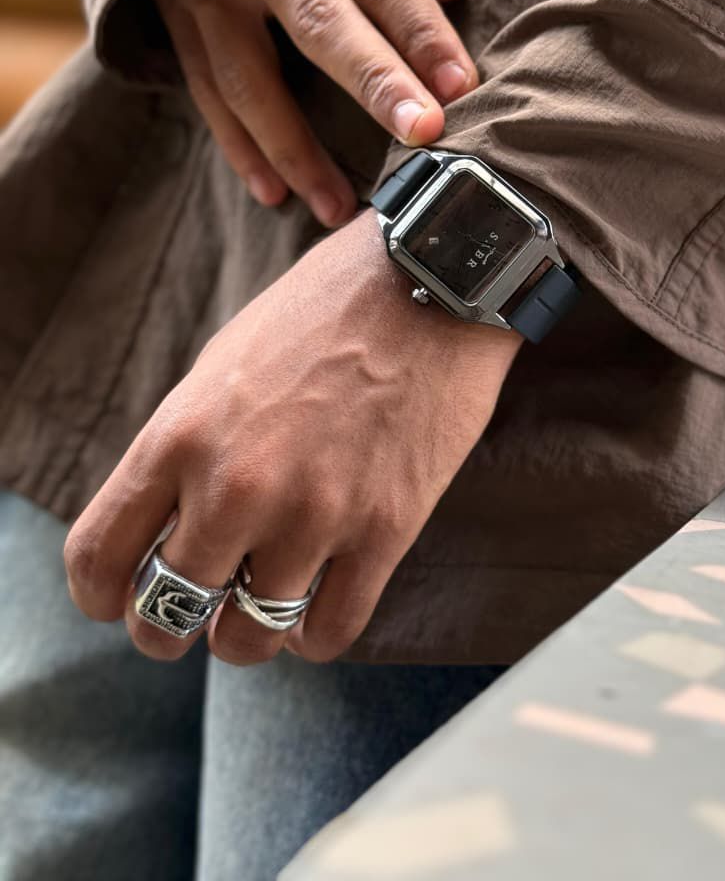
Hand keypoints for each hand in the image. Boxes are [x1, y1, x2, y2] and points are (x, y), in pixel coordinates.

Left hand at [63, 208, 522, 664]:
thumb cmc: (324, 311)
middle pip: (165, 616)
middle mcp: (236, 486)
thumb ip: (185, 446)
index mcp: (181, 434)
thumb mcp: (224, 363)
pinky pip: (327, 636)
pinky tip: (317, 603)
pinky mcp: (384, 531)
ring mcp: (312, 515)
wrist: (430, 280)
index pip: (97, 556)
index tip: (119, 597)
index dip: (100, 594)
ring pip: (247, 642)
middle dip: (168, 628)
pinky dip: (311, 635)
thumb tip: (166, 520)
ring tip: (263, 606)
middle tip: (196, 609)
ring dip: (247, 634)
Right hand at [148, 0, 474, 226]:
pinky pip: (208, 96)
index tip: (462, 85)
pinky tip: (275, 193)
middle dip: (375, 81)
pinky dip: (241, 149)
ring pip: (251, 78)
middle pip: (321, 21)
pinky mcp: (174, 22)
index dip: (420, 28)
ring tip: (339, 207)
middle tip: (423, 134)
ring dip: (297, 149)